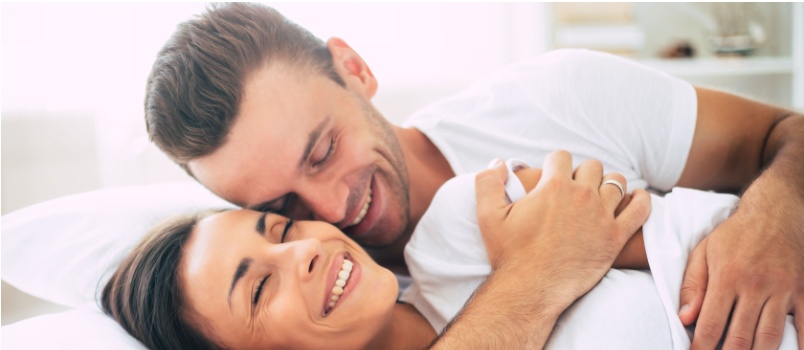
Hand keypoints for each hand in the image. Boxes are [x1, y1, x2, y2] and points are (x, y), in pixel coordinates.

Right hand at [475, 151, 650, 303]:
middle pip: (591, 166)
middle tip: (574, 187)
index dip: (555, 164)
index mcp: (552, 186)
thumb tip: (496, 163)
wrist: (531, 290)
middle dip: (581, 173)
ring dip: (608, 183)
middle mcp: (581, 196)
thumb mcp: (487, 216)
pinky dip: (641, 200)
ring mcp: (602, 216)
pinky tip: (635, 198)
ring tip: (600, 193)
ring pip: (616, 182)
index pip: (561, 156)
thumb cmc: (509, 254)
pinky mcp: (616, 237)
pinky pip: (640, 209)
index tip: (552, 175)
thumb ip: (488, 183)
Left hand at [679, 192, 803, 348]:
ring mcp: (783, 289)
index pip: (711, 323)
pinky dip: (799, 343)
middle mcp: (755, 285)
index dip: (701, 346)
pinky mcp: (803, 289)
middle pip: (740, 337)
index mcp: (727, 277)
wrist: (776, 211)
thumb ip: (693, 286)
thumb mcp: (705, 252)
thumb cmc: (734, 234)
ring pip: (770, 336)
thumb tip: (684, 319)